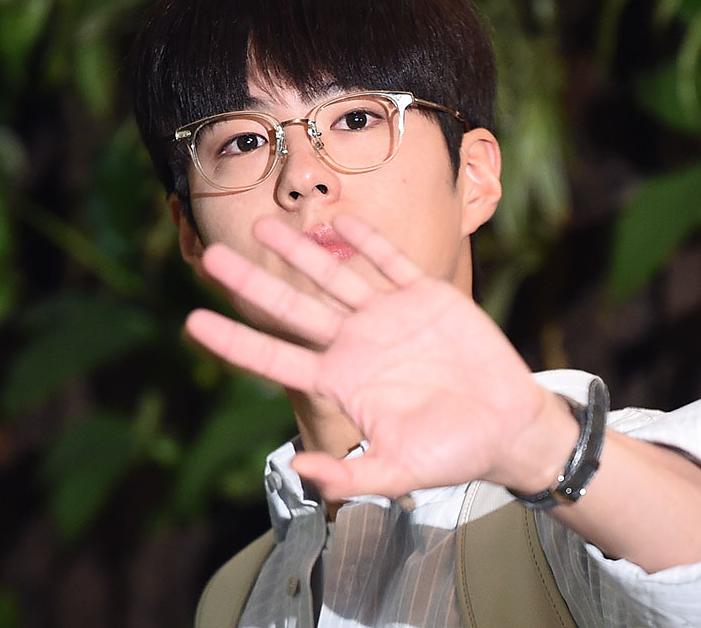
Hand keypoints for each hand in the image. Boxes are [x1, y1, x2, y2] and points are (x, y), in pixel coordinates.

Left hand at [185, 214, 575, 501]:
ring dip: (301, 252)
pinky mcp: (426, 296)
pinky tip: (341, 222)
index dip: (235, 341)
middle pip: (294, 309)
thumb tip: (298, 471)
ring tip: (266, 227)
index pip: (276, 359)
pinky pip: (391, 262)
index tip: (192, 322)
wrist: (508, 426)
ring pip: (335, 276)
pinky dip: (368, 242)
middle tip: (213, 256)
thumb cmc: (453, 453)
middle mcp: (357, 344)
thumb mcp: (399, 474)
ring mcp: (390, 317)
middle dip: (252, 284)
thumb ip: (350, 479)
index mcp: (343, 382)